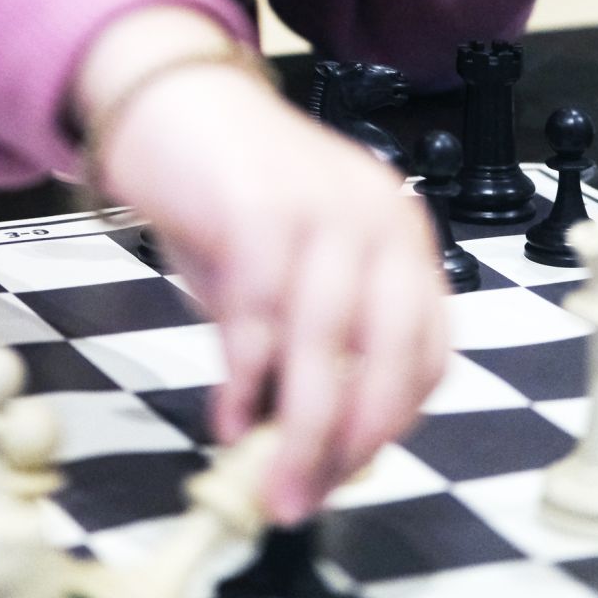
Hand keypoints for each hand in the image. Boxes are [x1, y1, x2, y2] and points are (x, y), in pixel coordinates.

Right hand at [77, 19, 446, 524]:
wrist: (171, 100)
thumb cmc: (227, 191)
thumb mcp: (280, 276)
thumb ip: (300, 347)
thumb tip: (301, 445)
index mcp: (400, 233)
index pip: (426, 349)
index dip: (390, 423)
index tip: (347, 473)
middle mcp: (378, 216)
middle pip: (388, 357)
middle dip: (347, 444)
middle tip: (303, 498)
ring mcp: (324, 208)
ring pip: (326, 347)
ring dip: (296, 429)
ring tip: (265, 479)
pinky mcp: (262, 206)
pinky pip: (260, 315)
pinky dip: (244, 377)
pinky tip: (228, 412)